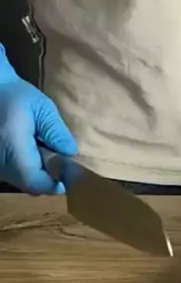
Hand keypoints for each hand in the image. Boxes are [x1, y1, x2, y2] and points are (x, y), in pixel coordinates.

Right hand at [0, 44, 76, 193]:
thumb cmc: (16, 97)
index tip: (67, 177)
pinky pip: (14, 175)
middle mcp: (1, 163)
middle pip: (29, 185)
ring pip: (22, 182)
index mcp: (12, 149)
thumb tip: (70, 155)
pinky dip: (26, 168)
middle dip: (48, 178)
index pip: (34, 182)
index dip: (53, 184)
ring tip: (43, 151)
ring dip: (37, 173)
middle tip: (58, 160)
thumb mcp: (42, 108)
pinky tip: (30, 152)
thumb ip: (56, 133)